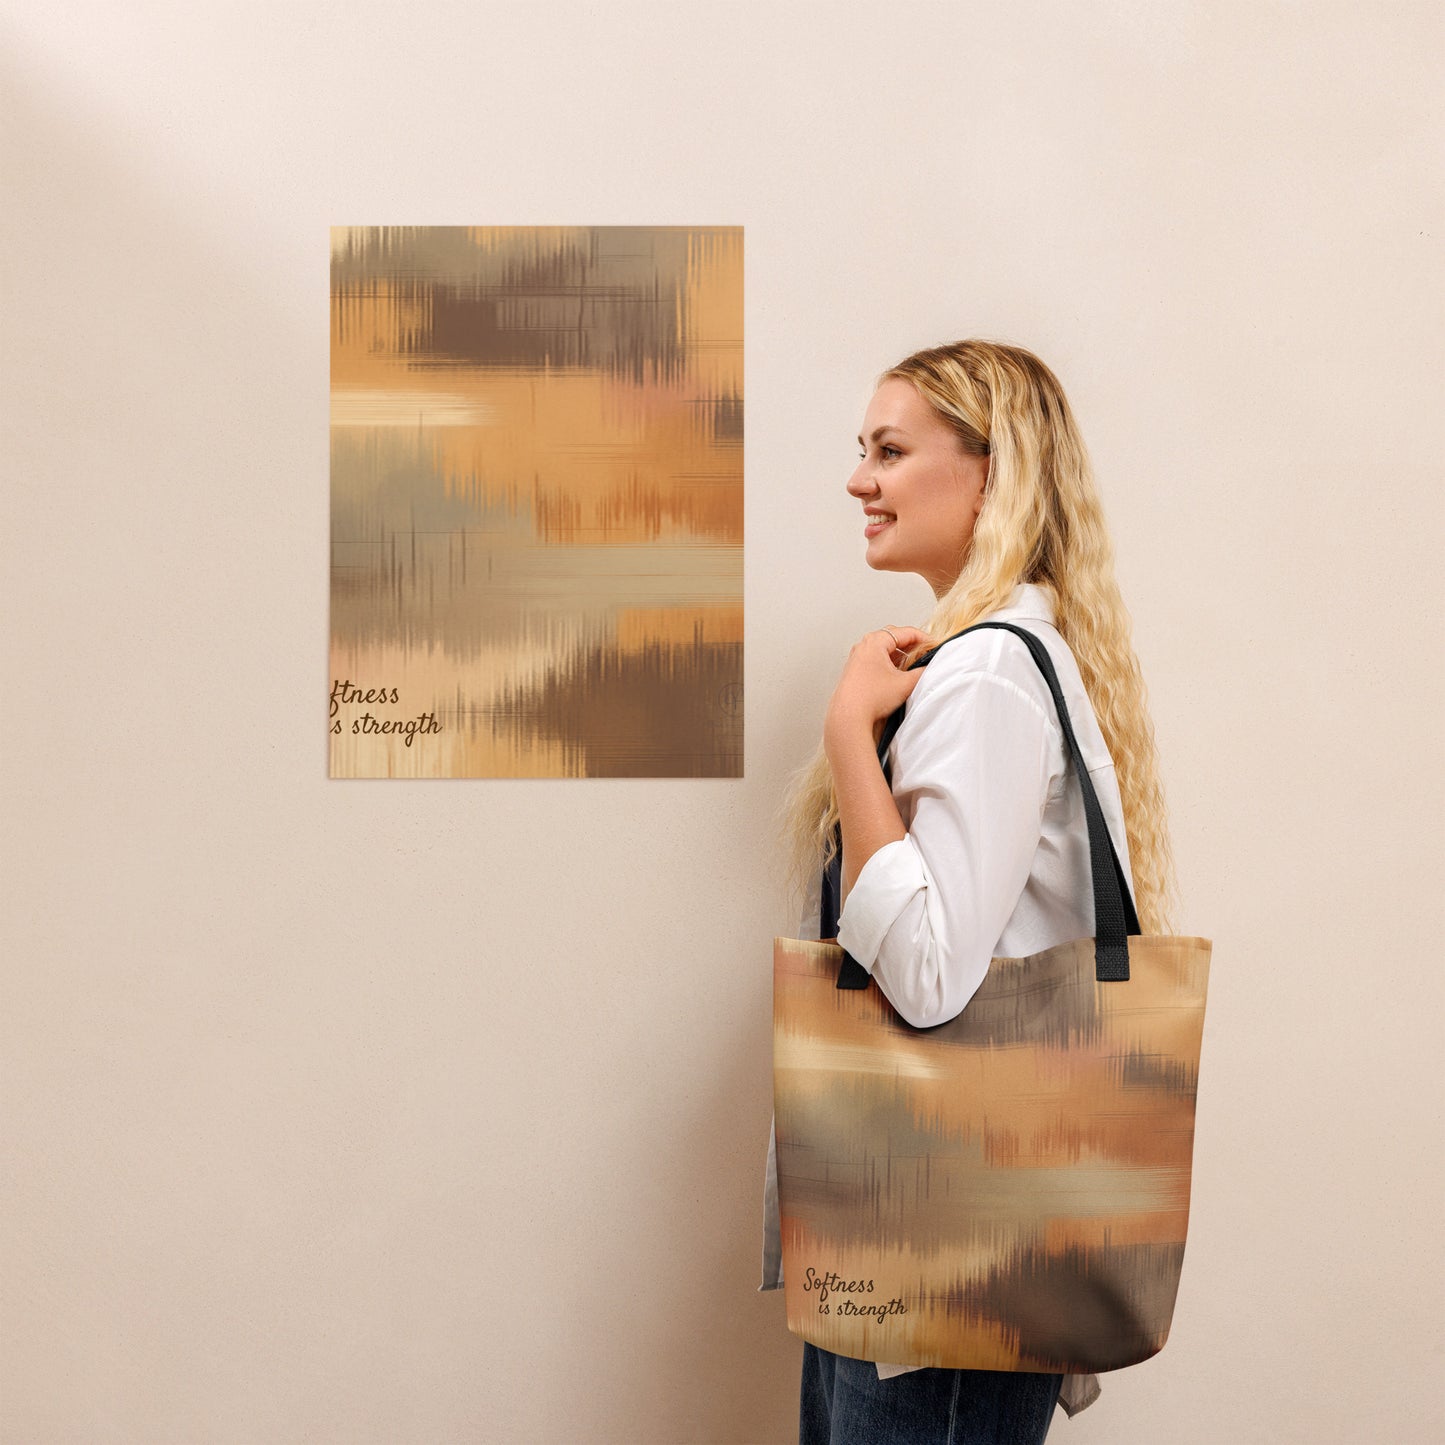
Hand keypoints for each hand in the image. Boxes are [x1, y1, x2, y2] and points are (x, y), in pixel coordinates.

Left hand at [824, 626, 936, 753]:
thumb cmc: (870, 699)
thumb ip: (923, 672)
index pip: (906, 632)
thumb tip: (931, 667)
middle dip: (912, 646)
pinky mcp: (855, 670)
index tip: (935, 647)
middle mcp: (864, 646)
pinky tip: (898, 676)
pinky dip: (890, 664)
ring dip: (901, 656)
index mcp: (875, 642)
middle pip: (894, 638)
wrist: (849, 717)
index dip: (925, 639)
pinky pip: (877, 660)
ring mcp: (857, 658)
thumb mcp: (906, 684)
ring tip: (914, 667)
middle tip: (926, 655)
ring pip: (885, 650)